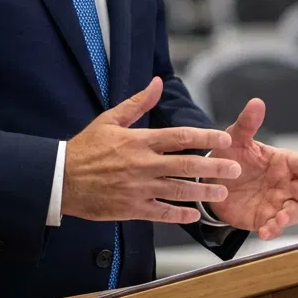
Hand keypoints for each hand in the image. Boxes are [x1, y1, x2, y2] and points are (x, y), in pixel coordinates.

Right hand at [62, 77, 241, 223]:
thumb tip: (157, 83)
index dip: (204, 138)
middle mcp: (143, 165)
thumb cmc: (86, 147)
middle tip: (235, 169)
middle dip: (213, 167)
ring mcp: (139, 189)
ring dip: (202, 191)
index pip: (179, 137)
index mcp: (139, 141)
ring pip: (178, 190)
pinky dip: (179, 215)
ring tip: (221, 192)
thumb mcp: (110, 120)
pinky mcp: (132, 209)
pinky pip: (161, 213)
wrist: (62, 180)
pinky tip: (194, 215)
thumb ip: (138, 103)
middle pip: (186, 165)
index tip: (224, 139)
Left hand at [202, 98, 297, 239]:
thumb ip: (247, 123)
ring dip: (291, 216)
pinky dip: (273, 231)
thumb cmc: (229, 155)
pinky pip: (275, 227)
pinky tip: (265, 232)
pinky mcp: (265, 219)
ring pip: (295, 211)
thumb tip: (257, 102)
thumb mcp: (235, 138)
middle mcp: (285, 183)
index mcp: (283, 161)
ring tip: (280, 219)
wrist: (210, 180)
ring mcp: (277, 202)